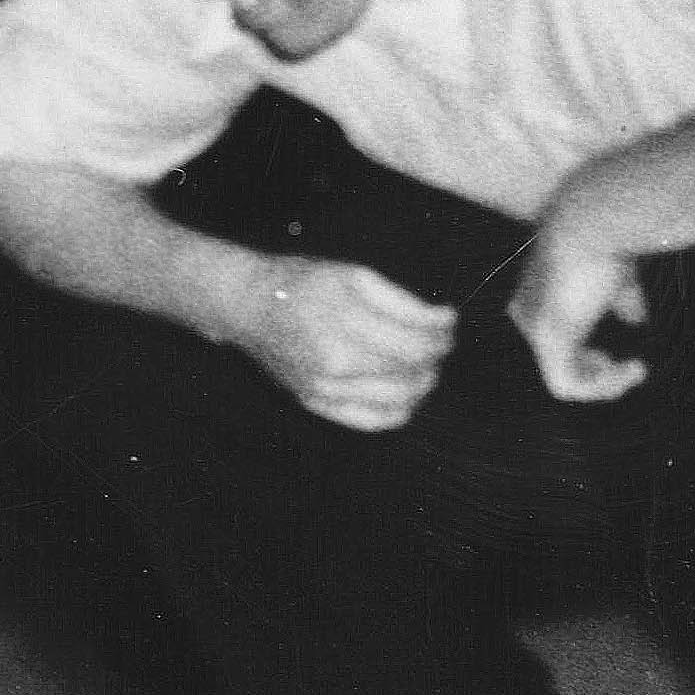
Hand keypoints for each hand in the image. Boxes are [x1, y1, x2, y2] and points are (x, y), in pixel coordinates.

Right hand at [230, 254, 455, 431]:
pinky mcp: (316, 403)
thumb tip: (441, 321)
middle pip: (413, 373)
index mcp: (345, 325)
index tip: (449, 320)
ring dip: (422, 381)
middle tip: (438, 340)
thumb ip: (399, 299)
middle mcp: (335, 363)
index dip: (443, 332)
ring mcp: (324, 389)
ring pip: (400, 400)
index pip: (417, 343)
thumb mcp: (350, 273)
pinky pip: (373, 421)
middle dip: (436, 355)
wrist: (245, 305)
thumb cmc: (299, 282)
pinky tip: (403, 391)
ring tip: (421, 362)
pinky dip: (399, 410)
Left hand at [511, 205, 651, 402]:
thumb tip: (636, 320)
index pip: (556, 344)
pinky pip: (568, 386)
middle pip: (557, 365)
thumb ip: (620, 299)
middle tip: (628, 369)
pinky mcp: (550, 338)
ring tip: (635, 370)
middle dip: (594, 376)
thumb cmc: (606, 239)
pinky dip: (604, 387)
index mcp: (536, 299)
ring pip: (564, 382)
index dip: (587, 359)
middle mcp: (527, 315)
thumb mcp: (615, 275)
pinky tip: (633, 368)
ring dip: (605, 386)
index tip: (619, 360)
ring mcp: (534, 329)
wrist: (594, 222)